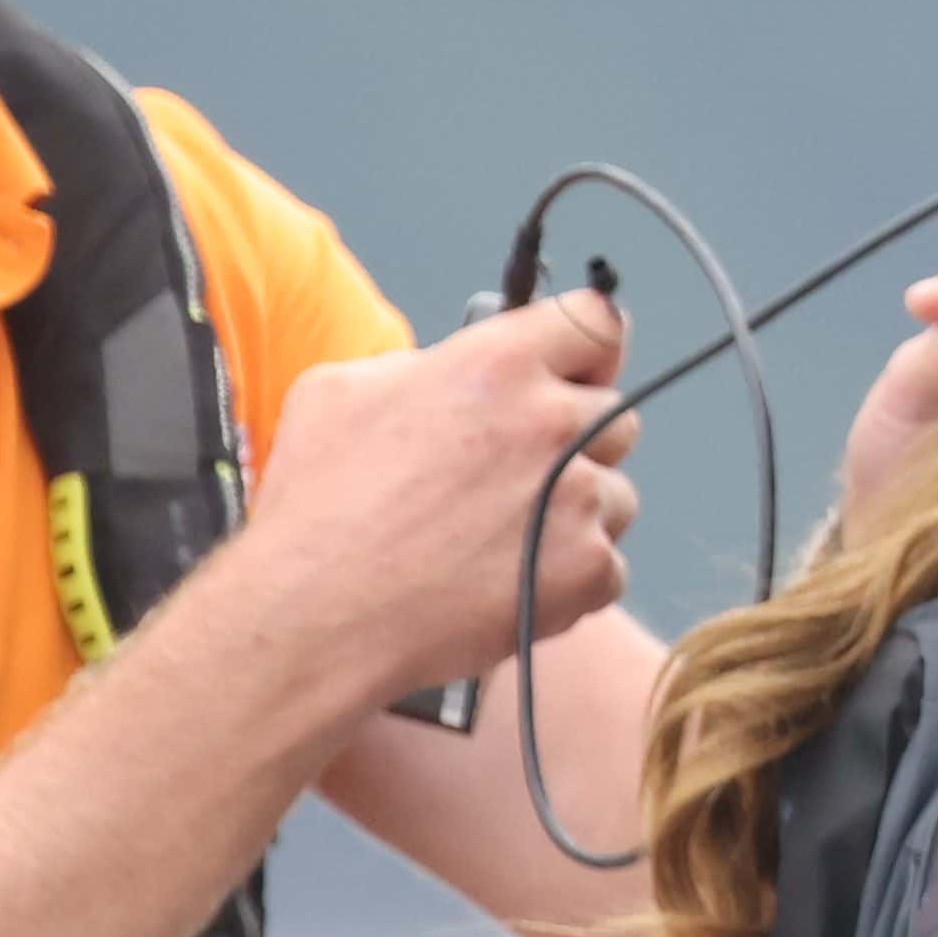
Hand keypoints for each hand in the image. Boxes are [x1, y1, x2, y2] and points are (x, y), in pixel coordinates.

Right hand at [241, 291, 632, 717]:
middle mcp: (550, 423)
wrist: (320, 615)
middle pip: (616, 416)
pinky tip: (509, 581)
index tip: (581, 368)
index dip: (591, 348)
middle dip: (577, 440)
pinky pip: (608, 564)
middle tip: (516, 474)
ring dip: (577, 511)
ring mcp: (578, 500)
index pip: (597, 321)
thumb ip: (421, 365)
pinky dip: (570, 577)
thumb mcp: (345, 390)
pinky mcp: (589, 570)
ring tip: (500, 538)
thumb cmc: (320, 505)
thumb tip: (454, 370)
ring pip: (617, 494)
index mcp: (497, 365)